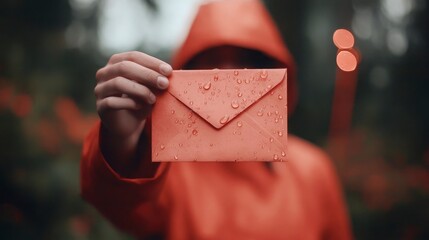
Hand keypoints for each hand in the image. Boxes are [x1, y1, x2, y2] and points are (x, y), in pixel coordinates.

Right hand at [94, 51, 171, 172]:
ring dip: (140, 89)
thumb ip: (167, 78)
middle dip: (147, 74)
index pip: (133, 56)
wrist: (127, 125)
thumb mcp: (156, 88)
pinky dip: (130, 104)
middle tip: (165, 84)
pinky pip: (113, 102)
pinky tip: (142, 107)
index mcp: (117, 62)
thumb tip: (212, 71)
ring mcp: (99, 89)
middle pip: (124, 67)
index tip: (169, 71)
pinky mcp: (100, 106)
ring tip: (154, 98)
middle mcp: (105, 73)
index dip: (151, 62)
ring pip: (118, 83)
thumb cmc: (144, 101)